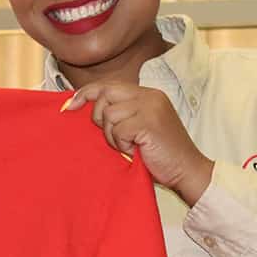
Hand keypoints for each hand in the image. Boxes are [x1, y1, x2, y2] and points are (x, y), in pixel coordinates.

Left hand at [62, 81, 214, 205]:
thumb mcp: (137, 127)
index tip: (70, 106)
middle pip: (105, 94)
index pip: (108, 85)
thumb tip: (82, 108)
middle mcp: (149, 96)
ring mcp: (151, 107)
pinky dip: (122, 144)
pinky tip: (135, 150)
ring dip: (112, 135)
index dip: (86, 93)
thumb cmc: (159, 154)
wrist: (187, 171)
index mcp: (147, 94)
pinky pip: (118, 129)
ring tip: (128, 146)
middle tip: (112, 137)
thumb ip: (119, 114)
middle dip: (98, 117)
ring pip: (109, 114)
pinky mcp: (149, 122)